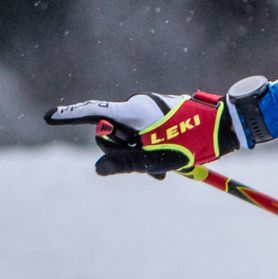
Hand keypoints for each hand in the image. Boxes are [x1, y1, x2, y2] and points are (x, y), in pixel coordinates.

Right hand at [44, 92, 238, 177]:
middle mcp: (139, 106)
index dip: (70, 117)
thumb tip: (98, 170)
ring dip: (139, 156)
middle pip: (111, 133)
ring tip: (164, 171)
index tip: (49, 118)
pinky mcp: (161, 115)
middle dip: (122, 153)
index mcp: (134, 112)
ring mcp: (150, 110)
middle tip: (149, 171)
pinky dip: (149, 151)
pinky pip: (144, 135)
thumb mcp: (159, 158)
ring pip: (130, 138)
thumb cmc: (196, 140)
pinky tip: (167, 167)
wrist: (229, 125)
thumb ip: (126, 163)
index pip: (95, 113)